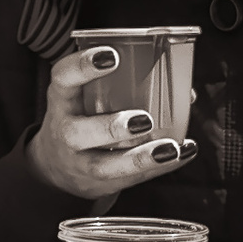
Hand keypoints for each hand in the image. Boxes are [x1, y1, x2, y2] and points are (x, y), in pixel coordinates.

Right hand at [26, 45, 199, 198]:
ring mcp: (79, 162)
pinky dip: (159, 169)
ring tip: (169, 149)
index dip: (83, 65)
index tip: (112, 57)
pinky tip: (181, 155)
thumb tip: (185, 90)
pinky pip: (128, 180)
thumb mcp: (87, 94)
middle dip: (112, 127)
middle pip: (78, 133)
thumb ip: (126, 85)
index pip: (64, 77)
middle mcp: (65, 131)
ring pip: (104, 166)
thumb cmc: (83, 116)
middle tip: (144, 119)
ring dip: (140, 158)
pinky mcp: (98, 184)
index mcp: (63, 98)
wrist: (57, 167)